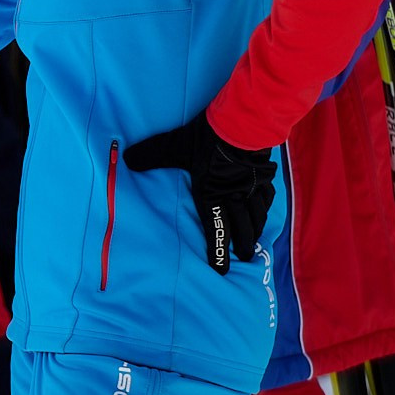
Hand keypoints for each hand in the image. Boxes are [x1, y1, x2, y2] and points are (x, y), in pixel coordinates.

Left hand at [123, 109, 277, 274]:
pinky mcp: (265, 177)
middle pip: (242, 229)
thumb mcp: (174, 146)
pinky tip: (263, 212)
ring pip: (257, 217)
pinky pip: (267, 199)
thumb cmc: (208, 138)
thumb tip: (127, 158)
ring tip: (254, 242)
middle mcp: (235, 197)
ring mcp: (253, 189)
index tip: (221, 270)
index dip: (218, 251)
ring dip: (255, 231)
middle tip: (245, 258)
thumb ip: (152, 155)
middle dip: (242, 246)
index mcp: (212, 195)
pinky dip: (265, 209)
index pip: (215, 230)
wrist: (243, 124)